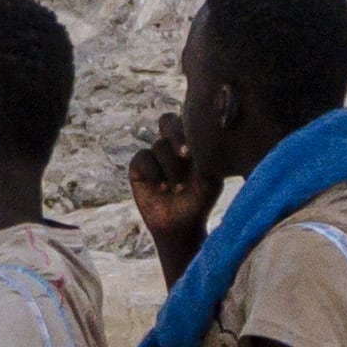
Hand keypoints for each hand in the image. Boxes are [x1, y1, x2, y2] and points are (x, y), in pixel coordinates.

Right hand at [132, 113, 218, 253]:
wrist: (180, 226)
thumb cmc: (200, 201)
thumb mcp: (208, 178)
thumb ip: (202, 156)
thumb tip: (193, 141)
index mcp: (190, 145)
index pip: (186, 121)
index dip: (188, 130)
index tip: (196, 150)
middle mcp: (170, 146)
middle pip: (167, 120)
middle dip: (176, 136)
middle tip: (184, 156)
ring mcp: (153, 156)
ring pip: (158, 146)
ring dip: (171, 167)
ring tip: (177, 187)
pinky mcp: (138, 168)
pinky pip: (143, 158)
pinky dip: (154, 173)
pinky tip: (161, 187)